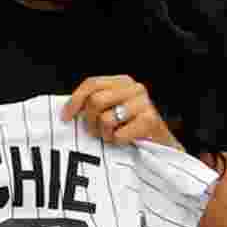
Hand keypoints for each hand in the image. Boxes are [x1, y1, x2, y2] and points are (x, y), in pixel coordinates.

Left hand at [62, 75, 182, 149]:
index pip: (91, 84)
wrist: (160, 145)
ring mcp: (144, 103)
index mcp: (122, 81)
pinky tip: (126, 140)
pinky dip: (117, 142)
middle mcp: (134, 88)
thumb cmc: (129, 127)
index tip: (65, 117)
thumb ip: (92, 104)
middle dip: (90, 121)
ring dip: (105, 134)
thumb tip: (67, 110)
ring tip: (112, 136)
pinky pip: (119, 134)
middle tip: (94, 132)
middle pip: (95, 101)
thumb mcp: (110, 110)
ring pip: (106, 119)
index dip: (75, 101)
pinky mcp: (150, 120)